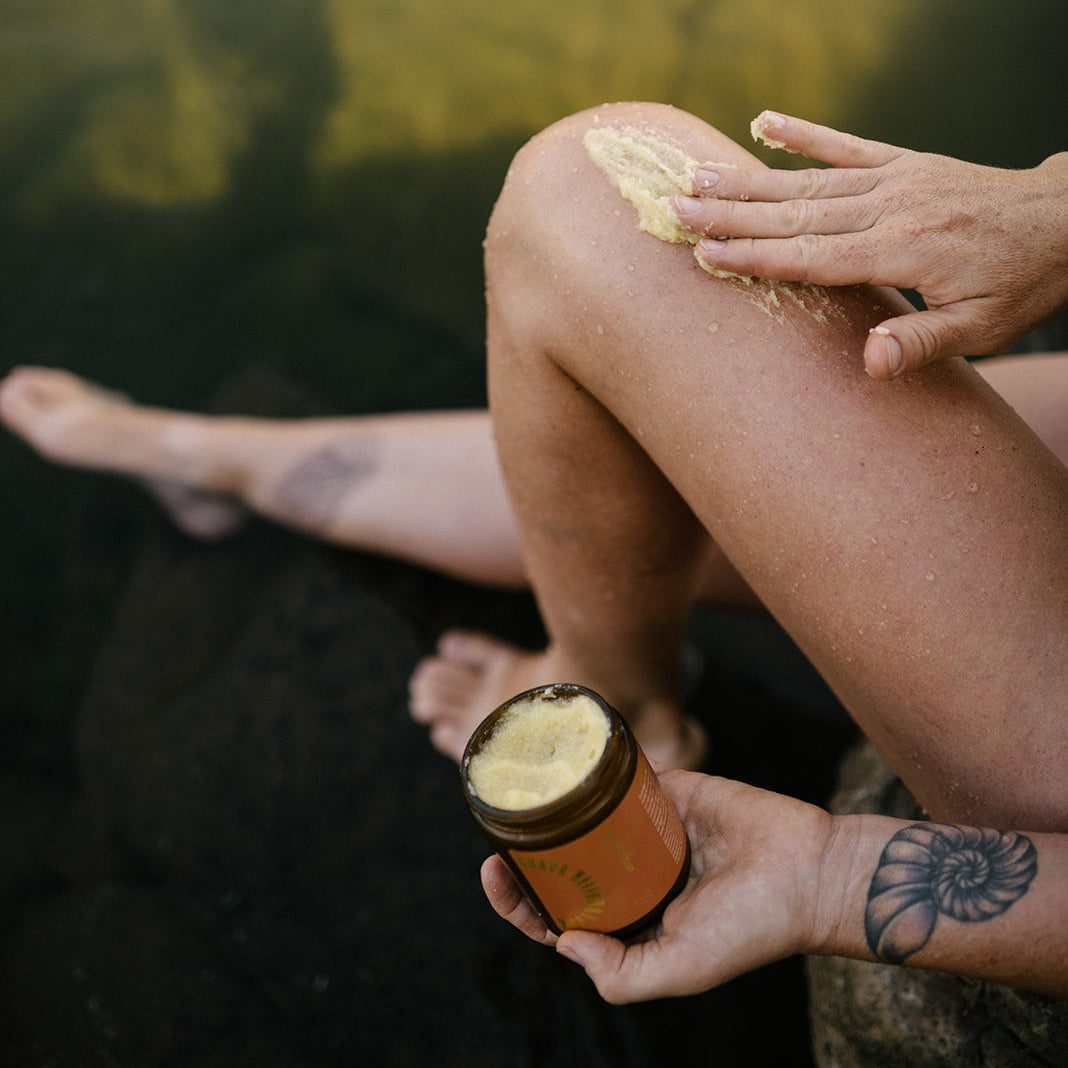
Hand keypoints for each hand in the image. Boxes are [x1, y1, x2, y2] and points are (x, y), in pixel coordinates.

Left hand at [480, 771, 834, 1002]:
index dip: (520, 903)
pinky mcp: (666, 792)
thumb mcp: (683, 969)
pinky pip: (619, 777)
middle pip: (562, 866)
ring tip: (519, 798)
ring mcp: (646, 832)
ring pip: (583, 820)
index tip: (495, 875)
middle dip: (524, 856)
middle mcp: (631, 877)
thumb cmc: (752, 928)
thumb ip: (621, 975)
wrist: (809, 870)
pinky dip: (591, 769)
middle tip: (497, 836)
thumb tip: (562, 943)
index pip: (558, 918)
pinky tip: (562, 762)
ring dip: (549, 811)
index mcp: (630, 923)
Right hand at [674, 112, 1067, 379]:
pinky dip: (803, 133)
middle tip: (677, 210)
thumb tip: (869, 363)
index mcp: (903, 250)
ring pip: (807, 182)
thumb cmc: (1020, 284)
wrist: (1067, 222)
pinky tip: (762, 121)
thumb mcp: (980, 328)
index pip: (814, 257)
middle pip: (796, 214)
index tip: (706, 254)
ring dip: (748, 182)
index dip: (757, 257)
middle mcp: (891, 207)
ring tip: (697, 178)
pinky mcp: (903, 162)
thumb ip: (920, 342)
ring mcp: (895, 179)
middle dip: (732, 215)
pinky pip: (845, 144)